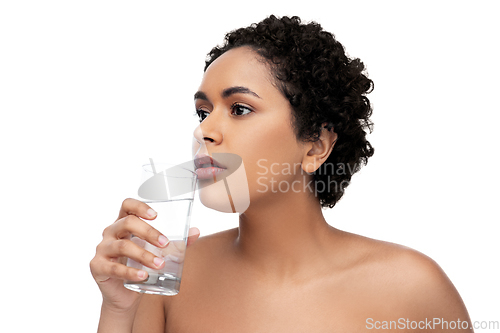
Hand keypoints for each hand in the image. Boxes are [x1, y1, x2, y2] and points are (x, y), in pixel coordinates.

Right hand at [90, 198, 199, 312]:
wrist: (125, 295)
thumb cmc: (142, 266)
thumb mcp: (159, 253)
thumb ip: (177, 243)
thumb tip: (196, 231)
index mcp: (124, 224)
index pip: (127, 205)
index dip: (139, 206)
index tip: (156, 215)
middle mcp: (111, 233)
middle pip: (126, 222)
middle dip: (148, 232)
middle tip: (165, 244)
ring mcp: (102, 249)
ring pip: (122, 246)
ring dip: (143, 255)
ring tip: (160, 264)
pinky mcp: (97, 267)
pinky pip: (114, 268)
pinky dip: (131, 272)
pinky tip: (144, 277)